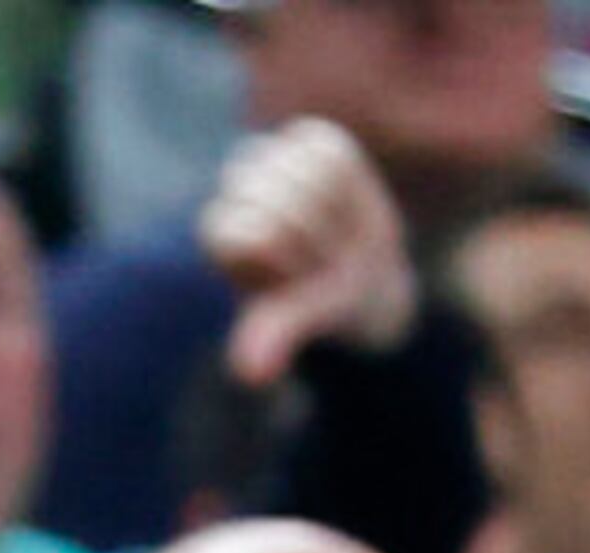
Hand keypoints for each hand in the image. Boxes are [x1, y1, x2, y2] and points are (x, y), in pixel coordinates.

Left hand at [200, 118, 417, 388]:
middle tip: (322, 260)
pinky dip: (348, 181)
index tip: (298, 280)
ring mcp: (270, 163)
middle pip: (282, 201)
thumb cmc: (323, 306)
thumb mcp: (301, 323)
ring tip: (334, 234)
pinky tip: (346, 203)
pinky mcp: (308, 141)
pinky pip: (329, 149)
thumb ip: (274, 332)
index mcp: (224, 233)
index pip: (256, 232)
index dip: (290, 260)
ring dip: (334, 209)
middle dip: (315, 237)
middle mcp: (238, 192)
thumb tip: (252, 375)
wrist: (365, 286)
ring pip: (305, 171)